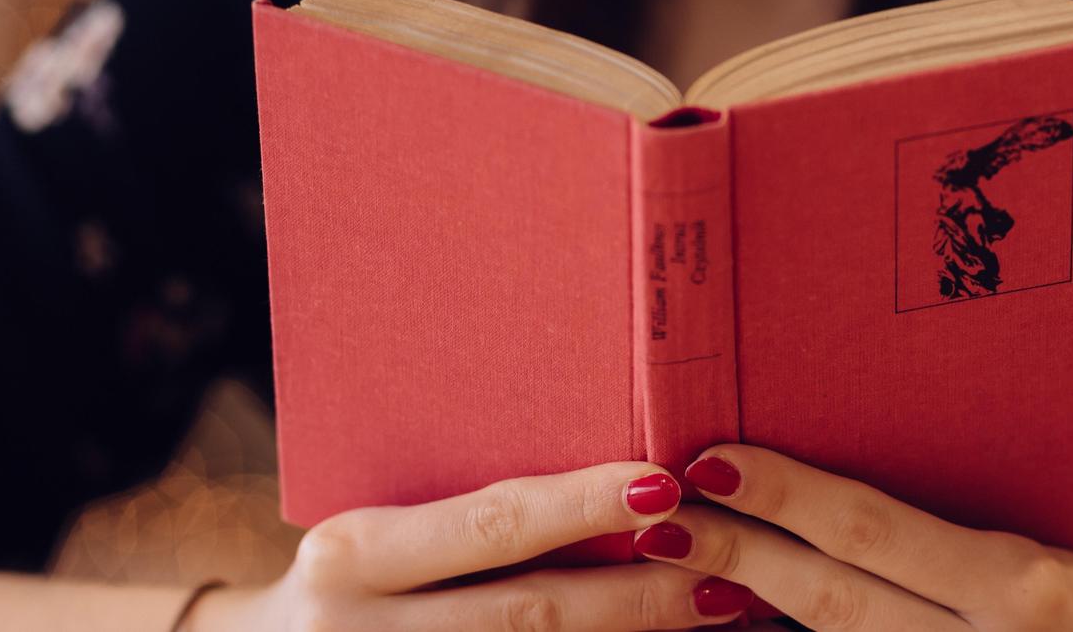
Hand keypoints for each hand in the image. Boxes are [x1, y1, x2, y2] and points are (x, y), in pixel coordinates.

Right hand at [192, 462, 754, 630]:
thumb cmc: (345, 577)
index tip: (667, 480)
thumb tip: (608, 458)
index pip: (492, 525)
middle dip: (639, 593)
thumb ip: (463, 509)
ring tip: (723, 611)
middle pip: (531, 614)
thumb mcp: (372, 531)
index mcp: (356, 554)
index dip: (583, 505)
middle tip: (727, 565)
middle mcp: (366, 627)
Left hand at [629, 445, 1072, 631]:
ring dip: (742, 614)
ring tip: (671, 569)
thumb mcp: (1072, 552)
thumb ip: (974, 523)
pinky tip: (734, 623)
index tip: (712, 458)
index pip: (875, 533)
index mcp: (1024, 590)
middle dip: (734, 555)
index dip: (783, 497)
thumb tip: (855, 459)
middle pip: (828, 601)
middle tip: (656, 515)